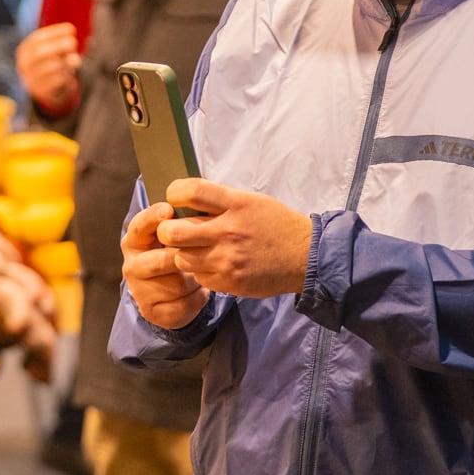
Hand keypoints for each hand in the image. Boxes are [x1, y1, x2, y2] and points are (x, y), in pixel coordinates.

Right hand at [17, 24, 81, 116]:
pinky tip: (70, 72)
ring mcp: (31, 79)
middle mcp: (24, 64)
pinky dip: (66, 74)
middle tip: (73, 42)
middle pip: (40, 52)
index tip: (71, 29)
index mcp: (25, 50)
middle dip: (58, 45)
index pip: (38, 38)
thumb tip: (70, 29)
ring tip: (76, 59)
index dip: (55, 32)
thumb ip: (59, 40)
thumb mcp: (51, 50)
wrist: (44, 89)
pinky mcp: (42, 91)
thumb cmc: (50, 62)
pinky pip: (57, 80)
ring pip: (50, 67)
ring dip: (66, 61)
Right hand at [121, 202, 210, 329]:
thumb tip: (194, 206)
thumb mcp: (171, 236)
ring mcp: (139, 291)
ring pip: (176, 285)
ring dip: (194, 280)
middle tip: (199, 254)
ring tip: (197, 273)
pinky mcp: (151, 312)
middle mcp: (132, 266)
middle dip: (183, 259)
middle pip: (160, 260)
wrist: (169, 294)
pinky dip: (197, 298)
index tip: (168, 210)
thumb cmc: (172, 255)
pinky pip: (183, 304)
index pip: (139, 226)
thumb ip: (177, 222)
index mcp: (134, 241)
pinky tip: (197, 291)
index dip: (153, 217)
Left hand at [157, 180, 313, 299]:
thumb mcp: (251, 201)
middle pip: (173, 232)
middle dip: (167, 231)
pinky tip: (213, 264)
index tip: (175, 198)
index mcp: (236, 204)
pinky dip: (200, 271)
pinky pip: (198, 277)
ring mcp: (228, 259)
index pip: (191, 192)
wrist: (306, 257)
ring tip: (196, 249)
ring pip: (181, 258)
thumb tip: (185, 200)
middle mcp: (229, 231)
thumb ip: (220, 201)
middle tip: (174, 231)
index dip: (174, 193)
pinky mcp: (230, 282)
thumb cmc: (276, 225)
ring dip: (183, 253)